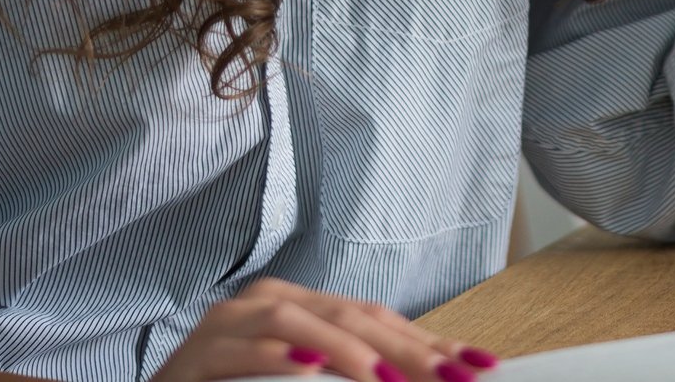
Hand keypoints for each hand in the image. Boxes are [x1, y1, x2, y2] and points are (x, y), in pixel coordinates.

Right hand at [149, 277, 499, 381]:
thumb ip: (352, 378)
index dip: (427, 342)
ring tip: (393, 379)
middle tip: (455, 375)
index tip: (476, 364)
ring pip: (300, 320)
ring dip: (350, 352)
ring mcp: (232, 320)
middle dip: (407, 349)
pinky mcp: (198, 351)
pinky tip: (309, 368)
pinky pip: (244, 348)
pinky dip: (278, 357)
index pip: (375, 319)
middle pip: (350, 317)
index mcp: (302, 308)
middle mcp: (270, 302)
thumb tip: (411, 379)